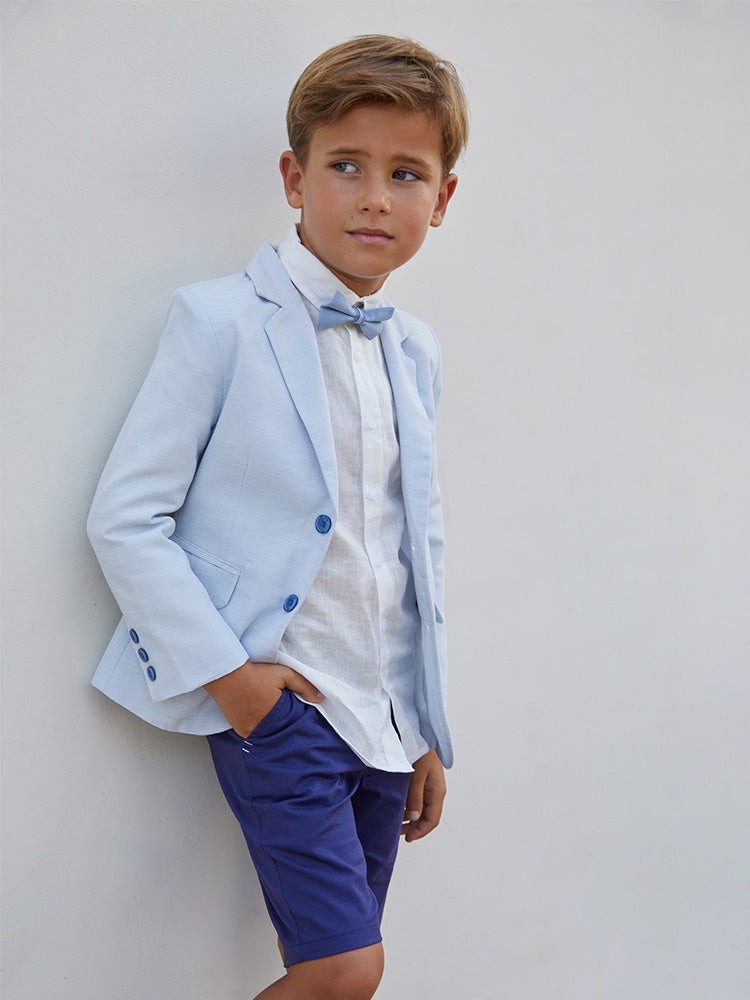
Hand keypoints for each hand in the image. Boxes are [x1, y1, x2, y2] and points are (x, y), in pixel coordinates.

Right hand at [204, 660, 322, 737]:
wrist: (226, 673)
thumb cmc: (256, 673)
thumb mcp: (284, 674)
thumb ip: (303, 686)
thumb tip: (320, 699)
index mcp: (275, 715)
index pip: (292, 723)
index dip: (296, 718)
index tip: (298, 715)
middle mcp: (261, 727)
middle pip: (279, 730)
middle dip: (284, 724)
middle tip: (285, 716)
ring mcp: (248, 730)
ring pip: (266, 733)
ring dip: (271, 727)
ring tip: (272, 716)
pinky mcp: (239, 729)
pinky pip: (254, 732)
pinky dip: (258, 726)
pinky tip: (260, 717)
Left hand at [401, 747, 445, 841]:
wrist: (416, 735)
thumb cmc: (419, 752)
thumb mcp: (417, 776)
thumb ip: (415, 797)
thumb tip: (414, 817)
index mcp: (437, 792)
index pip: (432, 819)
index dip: (420, 831)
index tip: (408, 838)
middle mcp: (435, 791)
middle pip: (427, 817)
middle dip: (414, 828)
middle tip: (398, 833)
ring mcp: (429, 787)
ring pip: (422, 810)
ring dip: (411, 819)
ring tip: (396, 824)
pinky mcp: (422, 782)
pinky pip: (418, 800)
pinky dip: (409, 808)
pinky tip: (398, 809)